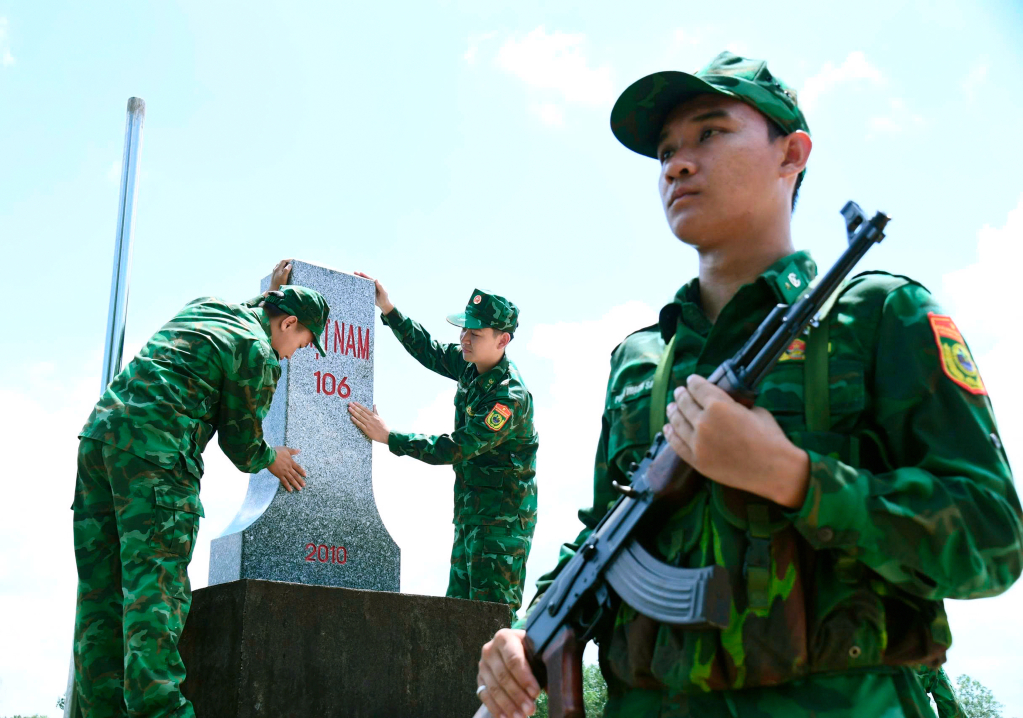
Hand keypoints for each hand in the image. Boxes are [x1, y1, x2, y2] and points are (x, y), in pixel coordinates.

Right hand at [267, 446, 305, 491]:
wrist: (269, 456)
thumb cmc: (277, 451)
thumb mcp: (286, 449)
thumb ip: (293, 451)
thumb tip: (299, 450)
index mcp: (290, 462)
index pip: (298, 468)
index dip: (302, 471)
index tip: (305, 475)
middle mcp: (288, 468)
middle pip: (296, 475)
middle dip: (300, 480)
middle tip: (304, 485)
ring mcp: (284, 472)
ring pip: (291, 479)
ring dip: (296, 484)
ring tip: (299, 489)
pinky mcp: (279, 475)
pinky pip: (284, 481)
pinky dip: (287, 486)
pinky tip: (290, 490)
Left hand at [269, 259, 293, 291]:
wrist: (273, 290)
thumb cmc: (279, 284)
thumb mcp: (283, 277)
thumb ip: (286, 270)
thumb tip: (290, 265)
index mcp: (278, 269)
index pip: (283, 261)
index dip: (288, 259)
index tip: (293, 260)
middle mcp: (275, 269)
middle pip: (281, 262)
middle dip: (286, 261)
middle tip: (292, 262)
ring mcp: (274, 272)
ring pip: (279, 265)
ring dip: (284, 264)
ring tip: (288, 266)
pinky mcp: (274, 275)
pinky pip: (278, 269)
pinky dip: (282, 267)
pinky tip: (284, 271)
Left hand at [348, 402, 388, 442]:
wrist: (386, 434)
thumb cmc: (383, 426)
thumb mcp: (380, 417)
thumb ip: (375, 411)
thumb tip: (374, 405)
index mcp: (374, 415)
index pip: (365, 409)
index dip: (359, 405)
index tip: (355, 402)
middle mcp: (370, 419)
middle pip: (361, 412)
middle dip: (355, 407)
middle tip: (350, 404)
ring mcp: (368, 424)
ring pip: (360, 417)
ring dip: (354, 412)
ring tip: (349, 408)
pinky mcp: (367, 430)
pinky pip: (360, 424)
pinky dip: (355, 420)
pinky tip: (351, 417)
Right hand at [353, 271, 393, 313]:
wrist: (383, 305)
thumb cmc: (385, 298)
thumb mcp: (383, 293)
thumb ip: (380, 287)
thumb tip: (376, 279)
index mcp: (376, 284)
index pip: (370, 278)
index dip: (365, 275)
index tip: (360, 272)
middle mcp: (372, 285)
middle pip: (365, 279)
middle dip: (360, 275)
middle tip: (354, 272)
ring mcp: (369, 289)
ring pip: (363, 283)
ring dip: (358, 280)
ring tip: (352, 277)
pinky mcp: (367, 293)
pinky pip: (362, 289)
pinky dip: (358, 287)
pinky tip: (353, 286)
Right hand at [477, 629, 539, 717]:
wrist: (512, 647)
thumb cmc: (528, 650)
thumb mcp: (535, 650)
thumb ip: (543, 664)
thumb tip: (555, 687)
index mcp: (505, 638)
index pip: (514, 659)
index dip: (525, 678)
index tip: (536, 693)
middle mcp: (490, 649)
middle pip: (503, 676)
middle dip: (517, 695)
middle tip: (531, 710)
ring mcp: (482, 665)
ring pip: (494, 688)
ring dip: (508, 705)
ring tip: (521, 717)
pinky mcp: (480, 679)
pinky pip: (485, 696)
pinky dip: (496, 709)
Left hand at [663, 375, 809, 507]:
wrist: (773, 469)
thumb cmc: (770, 438)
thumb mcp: (754, 410)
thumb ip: (735, 404)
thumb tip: (727, 402)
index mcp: (718, 405)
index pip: (698, 387)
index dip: (693, 382)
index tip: (690, 380)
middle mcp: (703, 422)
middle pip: (684, 403)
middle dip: (681, 395)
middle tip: (679, 392)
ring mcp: (697, 443)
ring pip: (677, 422)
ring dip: (673, 412)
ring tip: (671, 407)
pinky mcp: (697, 460)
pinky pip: (677, 444)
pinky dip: (670, 434)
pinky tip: (667, 428)